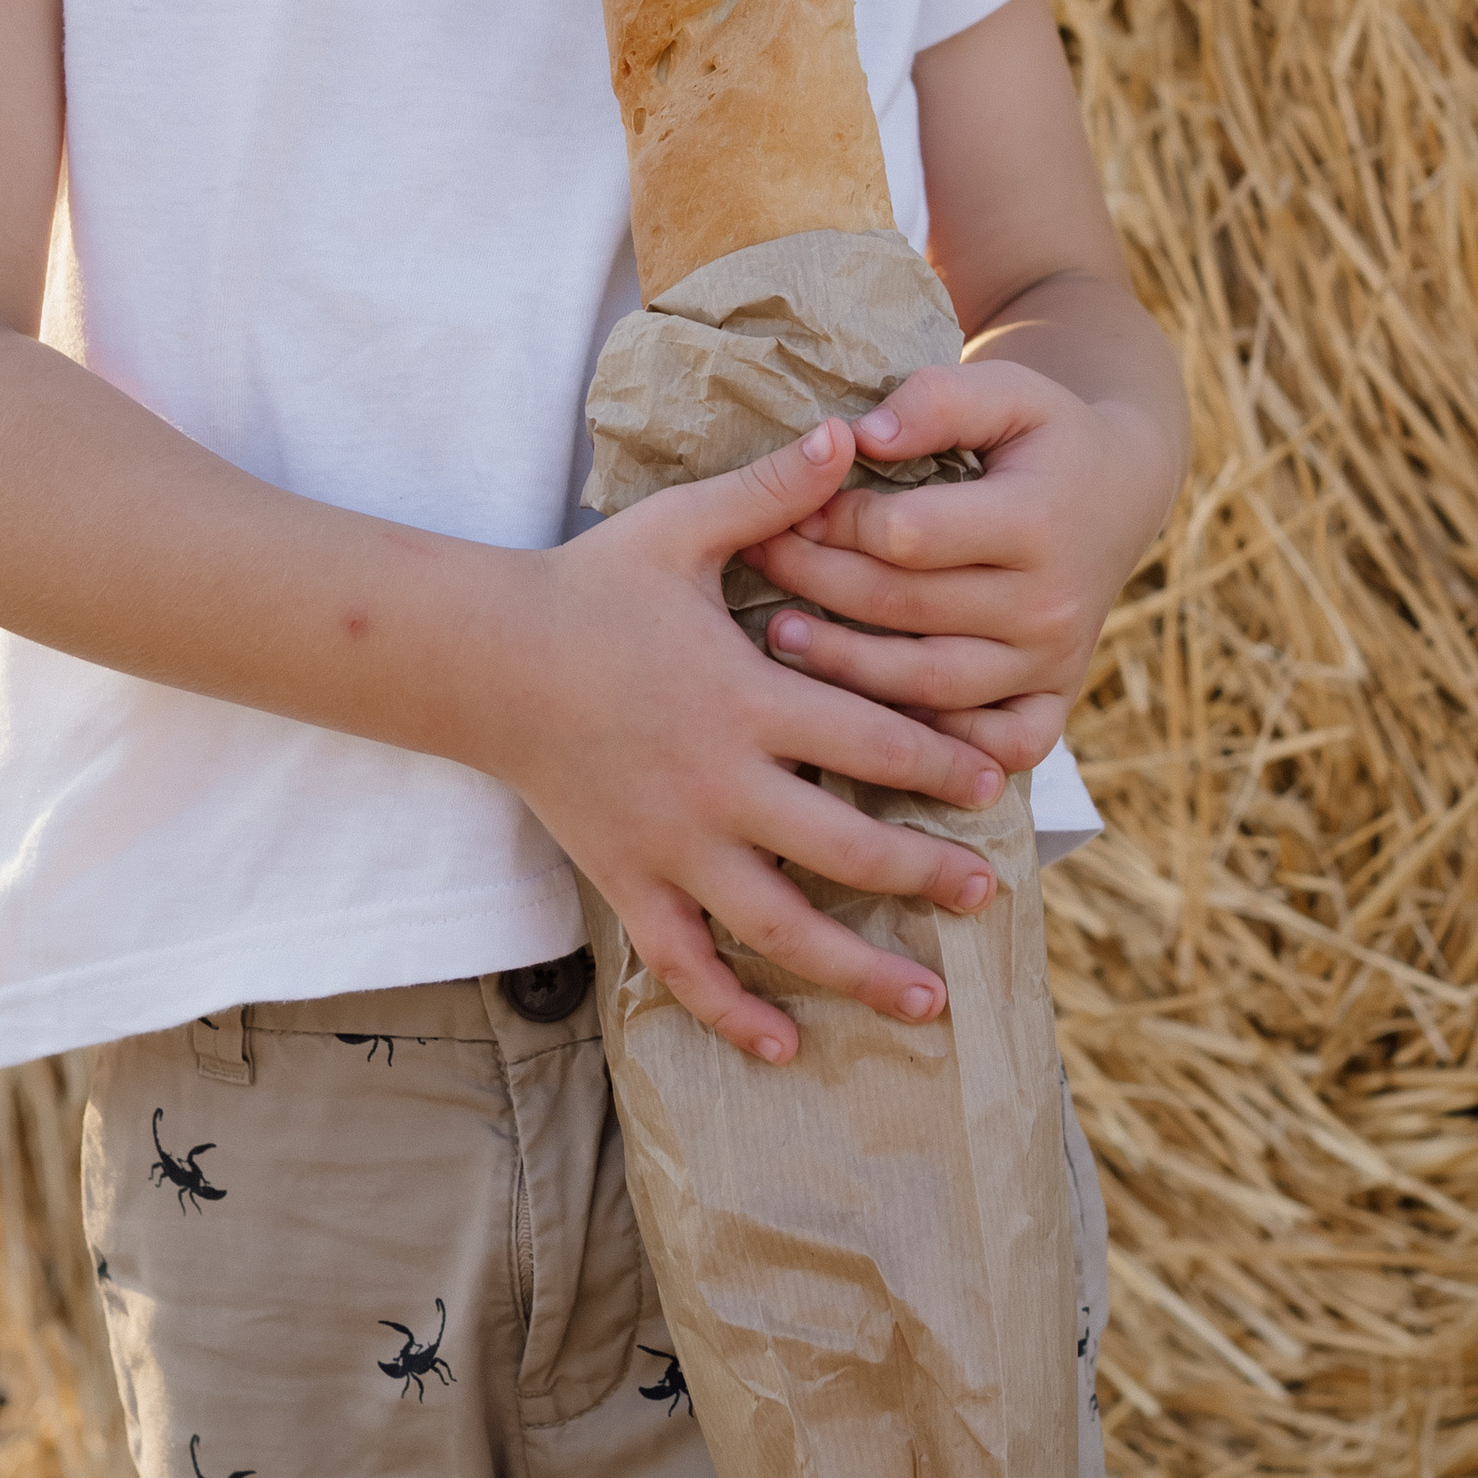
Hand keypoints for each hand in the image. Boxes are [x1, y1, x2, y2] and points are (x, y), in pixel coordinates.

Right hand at [499, 423, 1009, 1065]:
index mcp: (746, 697)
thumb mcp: (683, 529)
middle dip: (926, 874)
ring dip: (857, 970)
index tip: (996, 778)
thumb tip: (849, 431)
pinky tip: (782, 1046)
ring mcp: (672, 846)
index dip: (942, 761)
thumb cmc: (589, 587)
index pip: (869, 738)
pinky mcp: (628, 882)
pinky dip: (733, 1011)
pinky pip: (685, 964)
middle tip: (990, 894)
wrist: (480, 658)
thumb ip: (773, 491)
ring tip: (926, 1003)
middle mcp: (718, 784)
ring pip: (779, 926)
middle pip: (845, 846)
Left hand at [739, 360, 1168, 770]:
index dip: (834, 520)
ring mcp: (1052, 662)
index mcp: (1037, 520)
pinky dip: (931, 744)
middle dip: (815, 582)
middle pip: (903, 608)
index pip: (906, 536)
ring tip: (779, 636)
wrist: (1117, 491)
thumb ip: (937, 400)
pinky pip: (990, 748)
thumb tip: (859, 437)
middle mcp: (1049, 602)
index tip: (789, 505)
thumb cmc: (1042, 435)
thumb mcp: (1007, 390)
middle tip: (757, 558)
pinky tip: (867, 715)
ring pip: (927, 685)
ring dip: (842, 667)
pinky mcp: (1054, 704)